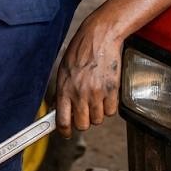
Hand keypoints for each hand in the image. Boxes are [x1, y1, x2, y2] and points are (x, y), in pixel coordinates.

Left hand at [55, 18, 121, 137]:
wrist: (99, 37)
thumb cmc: (80, 50)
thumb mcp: (63, 70)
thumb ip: (62, 91)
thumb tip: (59, 109)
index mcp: (64, 88)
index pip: (62, 121)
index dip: (65, 131)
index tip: (66, 133)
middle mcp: (79, 93)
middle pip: (82, 125)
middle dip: (83, 121)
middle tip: (84, 111)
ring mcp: (96, 93)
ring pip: (98, 120)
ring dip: (97, 113)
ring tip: (95, 97)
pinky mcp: (112, 91)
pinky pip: (111, 112)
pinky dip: (109, 106)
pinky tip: (105, 94)